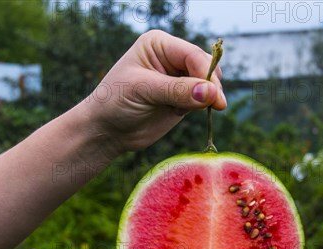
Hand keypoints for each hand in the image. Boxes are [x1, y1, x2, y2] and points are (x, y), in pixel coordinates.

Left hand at [84, 30, 226, 154]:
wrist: (106, 130)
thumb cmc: (116, 102)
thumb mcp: (144, 91)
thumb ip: (178, 91)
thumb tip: (211, 93)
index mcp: (159, 44)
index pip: (192, 55)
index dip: (205, 74)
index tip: (213, 97)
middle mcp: (172, 57)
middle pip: (206, 66)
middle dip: (211, 85)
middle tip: (215, 105)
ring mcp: (179, 78)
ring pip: (209, 82)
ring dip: (209, 96)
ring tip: (195, 109)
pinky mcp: (184, 98)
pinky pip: (204, 98)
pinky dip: (203, 106)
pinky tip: (185, 112)